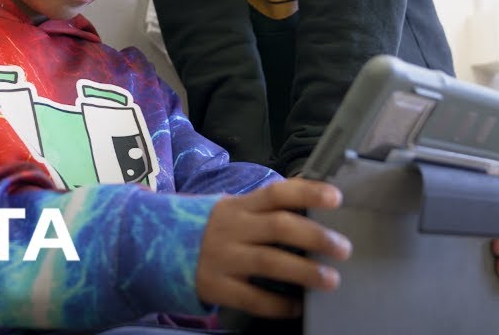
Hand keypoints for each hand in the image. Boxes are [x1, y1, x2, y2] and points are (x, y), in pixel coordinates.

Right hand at [196, 178, 351, 318]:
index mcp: (240, 205)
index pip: (277, 192)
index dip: (307, 192)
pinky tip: (297, 307)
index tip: (336, 197)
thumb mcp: (232, 210)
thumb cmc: (209, 228)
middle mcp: (233, 228)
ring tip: (330, 280)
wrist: (155, 246)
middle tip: (343, 248)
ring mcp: (223, 258)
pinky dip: (278, 305)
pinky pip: (251, 298)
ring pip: (269, 262)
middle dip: (315, 237)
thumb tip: (311, 207)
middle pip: (279, 227)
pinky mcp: (215, 286)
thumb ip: (264, 209)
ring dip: (304, 272)